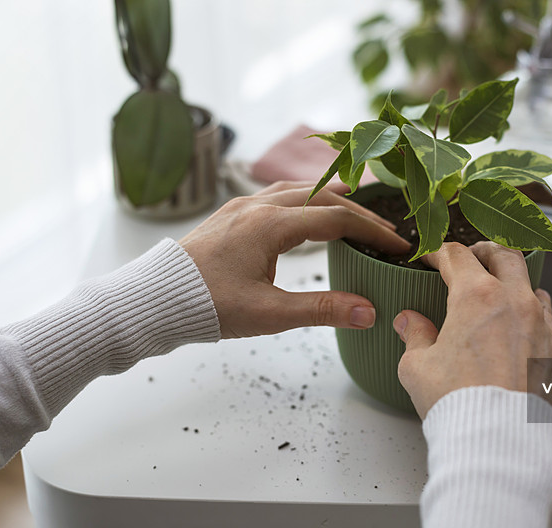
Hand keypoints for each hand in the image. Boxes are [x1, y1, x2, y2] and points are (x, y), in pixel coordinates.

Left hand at [179, 182, 410, 338]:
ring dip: (328, 196)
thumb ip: (322, 310)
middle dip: (357, 212)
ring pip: (295, 189)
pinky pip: (274, 194)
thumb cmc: (207, 306)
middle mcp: (257, 206)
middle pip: (321, 198)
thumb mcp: (268, 314)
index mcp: (270, 225)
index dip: (373, 231)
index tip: (398, 245)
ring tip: (352, 199)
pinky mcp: (228, 216)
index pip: (337, 219)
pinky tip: (301, 207)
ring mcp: (240, 207)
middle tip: (385, 227)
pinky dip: (301, 197)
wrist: (153, 300)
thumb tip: (370, 311)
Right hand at [394, 241, 551, 418]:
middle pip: (505, 256)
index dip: (440, 253)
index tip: (432, 259)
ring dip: (515, 284)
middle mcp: (516, 303)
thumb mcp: (418, 366)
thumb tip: (410, 322)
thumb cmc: (457, 402)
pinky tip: (518, 333)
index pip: (458, 256)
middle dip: (485, 251)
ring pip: (533, 287)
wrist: (498, 441)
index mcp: (477, 296)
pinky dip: (531, 319)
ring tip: (500, 295)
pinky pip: (548, 324)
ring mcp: (542, 327)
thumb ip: (415, 335)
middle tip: (471, 258)